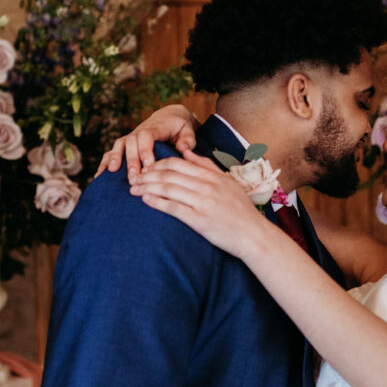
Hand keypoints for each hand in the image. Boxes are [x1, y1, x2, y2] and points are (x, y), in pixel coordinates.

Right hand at [96, 105, 198, 181]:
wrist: (169, 117)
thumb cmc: (179, 127)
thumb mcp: (188, 130)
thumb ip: (188, 140)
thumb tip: (183, 150)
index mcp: (155, 127)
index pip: (147, 136)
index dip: (145, 149)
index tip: (148, 165)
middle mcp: (139, 131)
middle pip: (131, 142)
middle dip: (131, 159)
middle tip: (133, 176)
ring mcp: (130, 138)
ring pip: (119, 145)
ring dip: (115, 158)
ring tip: (112, 172)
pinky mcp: (125, 146)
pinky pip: (111, 152)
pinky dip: (104, 163)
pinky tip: (99, 177)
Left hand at [129, 152, 268, 259]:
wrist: (252, 235)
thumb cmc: (240, 210)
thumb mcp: (227, 181)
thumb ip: (206, 165)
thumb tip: (186, 152)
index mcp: (212, 176)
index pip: (178, 163)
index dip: (158, 164)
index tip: (146, 168)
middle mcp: (206, 186)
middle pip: (169, 175)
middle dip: (147, 175)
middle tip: (134, 178)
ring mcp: (203, 202)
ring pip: (168, 189)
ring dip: (147, 188)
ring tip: (133, 190)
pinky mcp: (199, 220)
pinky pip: (173, 208)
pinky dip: (157, 202)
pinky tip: (145, 200)